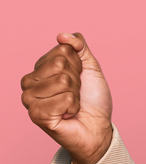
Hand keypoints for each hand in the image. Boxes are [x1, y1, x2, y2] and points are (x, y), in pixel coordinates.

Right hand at [21, 32, 113, 163]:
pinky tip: (68, 114)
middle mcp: (29, 82)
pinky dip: (73, 107)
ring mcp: (30, 99)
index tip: (79, 79)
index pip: (62, 51)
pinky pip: (65, 99)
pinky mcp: (36, 115)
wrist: (97, 127)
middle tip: (76, 94)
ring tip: (72, 105)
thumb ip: (79, 47)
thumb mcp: (90, 67)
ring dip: (75, 94)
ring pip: (62, 81)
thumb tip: (62, 35)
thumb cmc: (92, 99)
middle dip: (77, 79)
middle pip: (60, 64)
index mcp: (40, 69)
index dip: (78, 65)